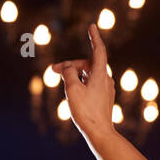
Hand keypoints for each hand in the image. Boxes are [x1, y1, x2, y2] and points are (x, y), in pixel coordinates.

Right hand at [52, 24, 116, 148]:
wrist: (99, 133)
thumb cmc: (86, 111)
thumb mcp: (72, 89)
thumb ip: (68, 73)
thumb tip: (68, 67)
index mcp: (100, 74)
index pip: (98, 50)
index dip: (94, 37)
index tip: (92, 27)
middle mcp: (106, 79)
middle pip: (86, 64)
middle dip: (70, 65)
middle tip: (53, 71)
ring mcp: (106, 89)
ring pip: (88, 75)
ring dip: (74, 76)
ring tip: (62, 85)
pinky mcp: (104, 98)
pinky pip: (90, 85)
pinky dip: (80, 84)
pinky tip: (72, 94)